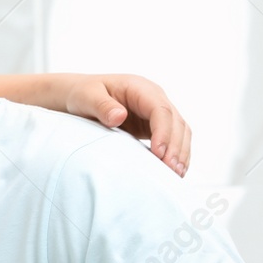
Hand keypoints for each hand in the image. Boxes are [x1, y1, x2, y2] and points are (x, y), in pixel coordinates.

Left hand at [64, 74, 190, 176]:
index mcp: (140, 88)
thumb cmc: (84, 93)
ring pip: (179, 131)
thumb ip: (101, 106)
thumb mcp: (86, 97)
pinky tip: (175, 171)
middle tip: (171, 170)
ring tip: (177, 174)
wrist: (81, 96)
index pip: (160, 109)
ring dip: (180, 152)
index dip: (163, 131)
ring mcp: (155, 112)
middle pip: (175, 121)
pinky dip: (176, 154)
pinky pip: (172, 138)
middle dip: (176, 146)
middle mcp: (153, 98)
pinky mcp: (153, 126)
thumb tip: (120, 116)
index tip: (159, 153)